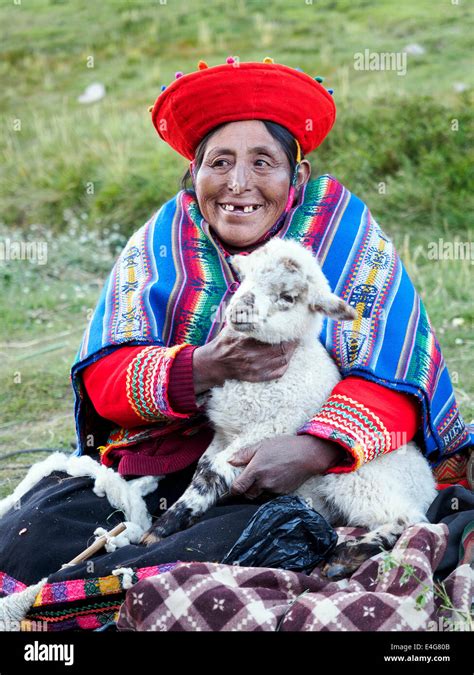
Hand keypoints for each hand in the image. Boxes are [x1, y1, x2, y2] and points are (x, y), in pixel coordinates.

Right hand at [193, 325, 298, 394]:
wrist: (215, 363)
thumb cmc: (225, 342)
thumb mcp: (233, 326)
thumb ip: (246, 317)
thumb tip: (257, 303)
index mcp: (247, 342)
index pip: (274, 337)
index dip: (286, 333)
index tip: (292, 326)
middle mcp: (253, 356)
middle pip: (282, 349)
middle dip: (292, 342)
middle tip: (296, 334)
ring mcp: (257, 369)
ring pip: (282, 360)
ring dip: (291, 352)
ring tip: (294, 344)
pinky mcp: (258, 377)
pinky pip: (278, 373)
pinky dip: (285, 364)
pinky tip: (287, 357)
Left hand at [227, 434, 346, 498]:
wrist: (308, 454)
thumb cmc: (284, 447)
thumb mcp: (262, 445)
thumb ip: (244, 454)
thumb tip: (230, 461)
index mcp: (255, 470)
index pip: (238, 488)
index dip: (234, 489)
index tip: (234, 486)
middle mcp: (264, 482)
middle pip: (248, 495)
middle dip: (246, 490)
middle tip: (249, 481)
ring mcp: (274, 489)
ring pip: (260, 496)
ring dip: (258, 490)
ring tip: (264, 477)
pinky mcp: (283, 493)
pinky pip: (271, 496)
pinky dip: (270, 491)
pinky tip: (275, 479)